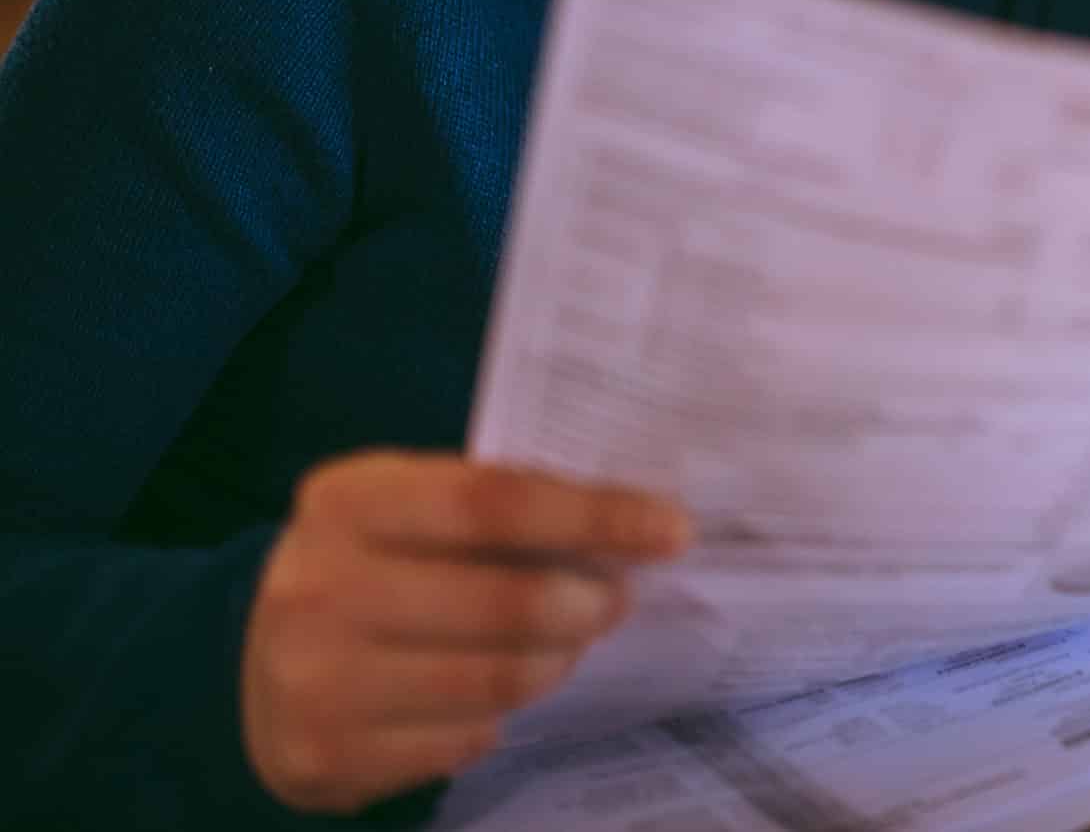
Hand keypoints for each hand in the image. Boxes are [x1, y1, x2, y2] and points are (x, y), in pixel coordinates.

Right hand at [241, 450, 690, 813]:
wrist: (248, 665)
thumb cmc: (370, 566)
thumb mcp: (410, 510)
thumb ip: (502, 507)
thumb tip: (634, 525)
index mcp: (349, 500)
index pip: (496, 501)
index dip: (596, 515)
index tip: (672, 529)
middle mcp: (321, 586)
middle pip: (511, 603)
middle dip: (589, 602)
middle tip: (614, 598)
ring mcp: (317, 680)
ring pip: (500, 680)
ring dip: (556, 661)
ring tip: (563, 644)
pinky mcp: (327, 756)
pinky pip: (466, 740)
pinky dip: (500, 716)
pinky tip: (490, 694)